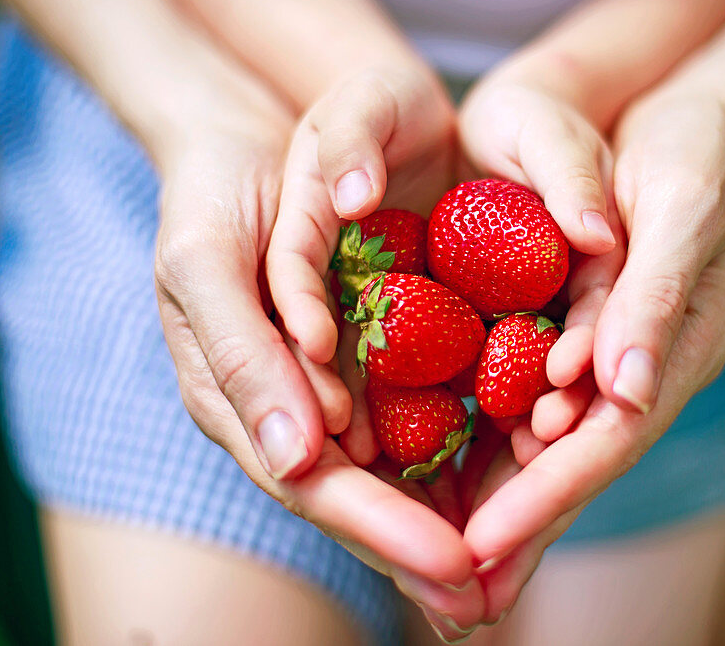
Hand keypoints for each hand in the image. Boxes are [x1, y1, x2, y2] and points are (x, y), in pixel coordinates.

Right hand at [152, 81, 485, 639]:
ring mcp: (343, 381)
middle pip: (365, 495)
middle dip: (422, 551)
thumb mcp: (208, 262)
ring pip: (400, 468)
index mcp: (242, 402)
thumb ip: (242, 354)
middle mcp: (298, 406)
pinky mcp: (389, 346)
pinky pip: (429, 410)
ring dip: (450, 522)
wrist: (259, 127)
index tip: (453, 564)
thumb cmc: (218, 192)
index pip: (313, 485)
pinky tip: (516, 481)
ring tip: (505, 578)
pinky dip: (468, 453)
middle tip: (487, 606)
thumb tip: (294, 460)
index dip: (381, 529)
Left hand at [461, 96, 724, 620]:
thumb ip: (657, 297)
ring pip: (545, 443)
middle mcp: (640, 366)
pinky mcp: (568, 325)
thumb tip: (623, 394)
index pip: (609, 440)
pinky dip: (487, 439)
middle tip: (451, 595)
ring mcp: (604, 351)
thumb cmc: (695, 150)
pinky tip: (440, 473)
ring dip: (497, 501)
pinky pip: (524, 394)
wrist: (680, 109)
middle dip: (516, 526)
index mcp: (680, 349)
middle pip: (573, 462)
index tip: (484, 546)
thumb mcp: (684, 207)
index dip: (549, 495)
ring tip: (439, 560)